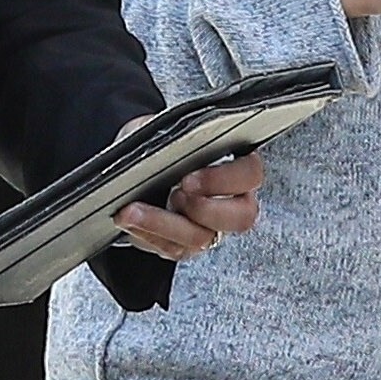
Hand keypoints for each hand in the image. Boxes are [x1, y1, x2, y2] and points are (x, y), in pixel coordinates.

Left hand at [111, 119, 263, 260]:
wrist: (141, 163)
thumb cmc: (163, 144)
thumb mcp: (170, 130)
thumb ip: (178, 136)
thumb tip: (167, 146)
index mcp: (238, 165)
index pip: (250, 175)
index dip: (224, 180)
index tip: (189, 177)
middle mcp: (232, 201)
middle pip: (241, 217)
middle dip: (205, 209)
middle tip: (175, 194)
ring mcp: (211, 227)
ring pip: (201, 238)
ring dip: (164, 224)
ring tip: (135, 210)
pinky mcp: (185, 245)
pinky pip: (172, 248)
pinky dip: (147, 234)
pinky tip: (130, 221)